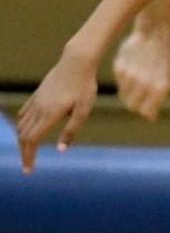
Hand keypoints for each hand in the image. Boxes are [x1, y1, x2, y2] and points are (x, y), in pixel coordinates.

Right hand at [16, 49, 98, 172]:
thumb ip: (72, 130)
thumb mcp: (84, 110)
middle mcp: (38, 109)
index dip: (29, 156)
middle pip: (24, 136)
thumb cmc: (85, 86)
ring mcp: (36, 100)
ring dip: (22, 140)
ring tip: (28, 152)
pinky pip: (24, 113)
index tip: (29, 170)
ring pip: (21, 125)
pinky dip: (21, 126)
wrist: (77, 62)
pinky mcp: (37, 94)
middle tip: (28, 167)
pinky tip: (24, 131)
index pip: (32, 140)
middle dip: (24, 153)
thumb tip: (61, 150)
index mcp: (49, 115)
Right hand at [113, 25, 169, 120]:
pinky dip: (124, 82)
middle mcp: (144, 84)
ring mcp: (130, 76)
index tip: (147, 108)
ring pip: (123, 96)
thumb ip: (160, 99)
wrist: (154, 34)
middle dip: (136, 105)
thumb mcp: (169, 79)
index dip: (146, 112)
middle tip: (141, 96)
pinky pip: (119, 83)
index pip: (146, 112)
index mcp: (160, 88)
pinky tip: (133, 70)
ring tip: (138, 80)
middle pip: (132, 106)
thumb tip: (150, 118)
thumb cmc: (164, 59)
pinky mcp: (119, 67)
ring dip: (130, 93)